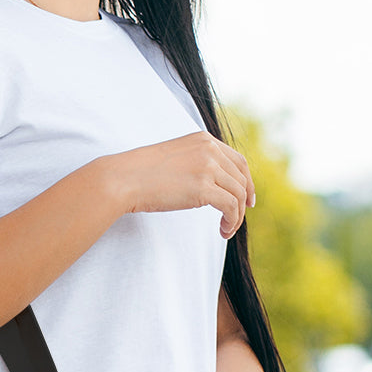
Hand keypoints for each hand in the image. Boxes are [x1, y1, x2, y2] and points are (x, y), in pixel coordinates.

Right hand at [107, 132, 255, 239]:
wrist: (123, 179)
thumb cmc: (140, 174)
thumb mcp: (173, 160)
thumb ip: (193, 164)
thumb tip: (205, 185)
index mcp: (203, 140)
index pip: (238, 161)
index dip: (247, 182)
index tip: (247, 200)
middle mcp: (209, 150)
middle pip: (241, 179)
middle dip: (242, 203)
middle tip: (234, 221)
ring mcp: (207, 167)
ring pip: (238, 194)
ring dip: (236, 216)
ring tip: (226, 230)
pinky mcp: (203, 188)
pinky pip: (230, 206)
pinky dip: (231, 221)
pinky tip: (222, 231)